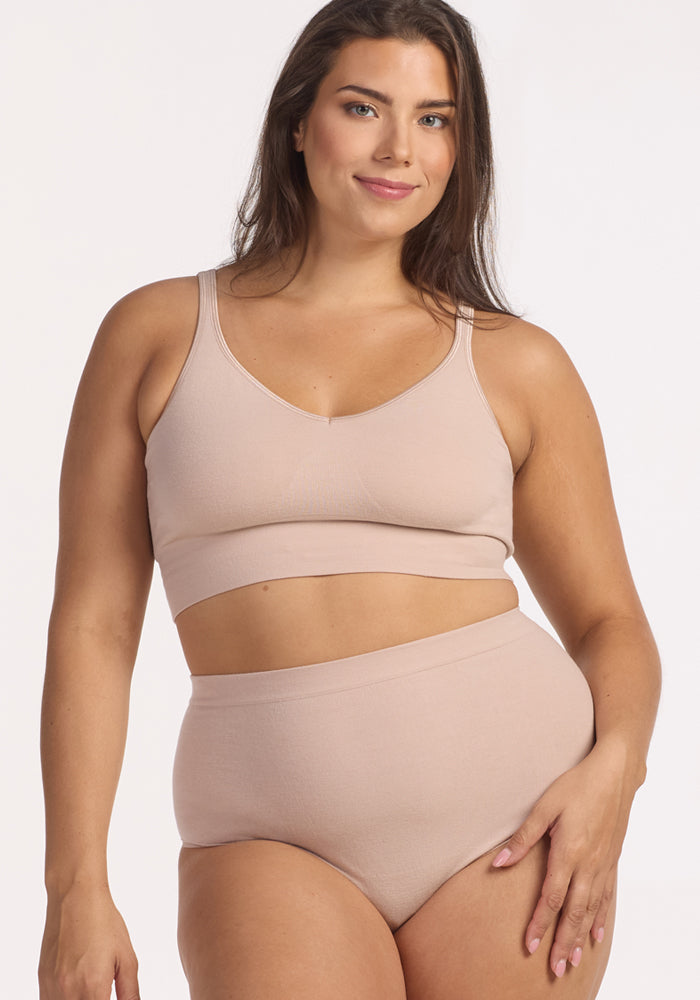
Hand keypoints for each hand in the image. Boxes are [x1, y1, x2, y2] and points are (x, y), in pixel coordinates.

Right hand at [39, 883, 139, 998]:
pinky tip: (78, 991)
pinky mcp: (42, 980)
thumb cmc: (104, 923)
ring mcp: (51, 988)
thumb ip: (130, 993)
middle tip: (102, 992)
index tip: (111, 998)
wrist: (75, 898)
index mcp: (93, 987)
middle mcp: (68, 992)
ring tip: (92, 989)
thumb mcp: (127, 958)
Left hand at [491, 738, 639, 977]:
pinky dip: (600, 918)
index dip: (539, 924)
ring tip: (573, 960)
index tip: (529, 946)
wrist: (615, 775)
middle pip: (573, 912)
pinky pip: (606, 896)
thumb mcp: (545, 806)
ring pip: (591, 909)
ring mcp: (603, 864)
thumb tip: (499, 862)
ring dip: (580, 936)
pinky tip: (596, 933)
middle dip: (562, 942)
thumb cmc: (576, 786)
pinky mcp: (612, 860)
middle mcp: (588, 864)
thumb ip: (523, 838)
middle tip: (555, 968)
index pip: (551, 898)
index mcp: (568, 852)